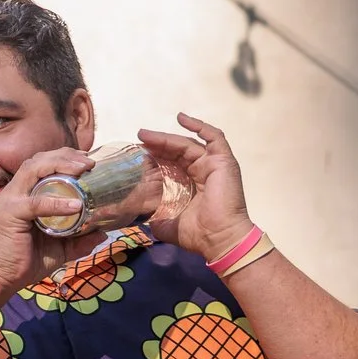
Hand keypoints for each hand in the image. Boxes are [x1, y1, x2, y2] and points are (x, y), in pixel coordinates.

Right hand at [0, 146, 98, 291]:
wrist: (1, 279)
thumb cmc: (26, 261)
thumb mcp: (59, 248)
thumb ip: (79, 240)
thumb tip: (102, 234)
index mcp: (25, 193)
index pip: (43, 163)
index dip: (65, 157)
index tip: (88, 161)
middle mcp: (16, 191)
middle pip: (39, 160)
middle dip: (66, 156)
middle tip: (90, 162)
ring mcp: (11, 200)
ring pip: (33, 169)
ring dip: (60, 165)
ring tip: (83, 170)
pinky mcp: (10, 214)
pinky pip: (35, 203)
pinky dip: (55, 202)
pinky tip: (75, 205)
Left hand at [137, 112, 254, 260]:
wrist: (218, 239)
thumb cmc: (196, 234)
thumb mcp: (165, 224)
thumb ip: (152, 217)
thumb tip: (134, 217)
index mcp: (190, 184)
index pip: (170, 163)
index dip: (154, 156)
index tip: (137, 153)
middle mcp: (202, 171)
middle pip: (177, 151)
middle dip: (157, 144)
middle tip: (138, 140)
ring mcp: (213, 165)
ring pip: (188, 143)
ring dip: (167, 137)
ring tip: (146, 135)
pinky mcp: (223, 161)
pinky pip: (214, 137)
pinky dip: (199, 126)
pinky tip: (181, 119)